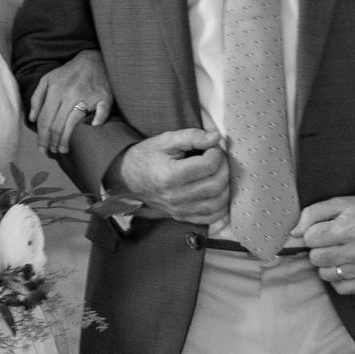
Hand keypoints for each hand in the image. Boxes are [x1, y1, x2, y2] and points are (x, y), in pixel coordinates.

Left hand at [30, 51, 114, 155]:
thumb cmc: (68, 73)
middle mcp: (70, 94)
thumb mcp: (47, 80)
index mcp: (55, 90)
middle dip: (52, 142)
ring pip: (73, 123)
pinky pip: (101, 112)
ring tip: (63, 149)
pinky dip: (97, 121)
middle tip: (52, 152)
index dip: (42, 136)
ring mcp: (87, 96)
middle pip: (57, 124)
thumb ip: (37, 98)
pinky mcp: (103, 97)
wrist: (93, 60)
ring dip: (67, 139)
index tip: (42, 148)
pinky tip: (92, 128)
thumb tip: (32, 119)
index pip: (45, 119)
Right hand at [115, 129, 231, 226]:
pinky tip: (219, 191)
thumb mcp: (166, 140)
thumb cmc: (147, 156)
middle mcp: (175, 197)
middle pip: (216, 185)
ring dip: (226, 186)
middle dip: (224, 168)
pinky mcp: (183, 217)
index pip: (207, 166)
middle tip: (218, 157)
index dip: (216, 152)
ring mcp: (179, 210)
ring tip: (219, 172)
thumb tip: (216, 137)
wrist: (128, 177)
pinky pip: (211, 217)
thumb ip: (191, 136)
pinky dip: (221, 205)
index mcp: (170, 176)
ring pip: (217, 203)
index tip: (212, 146)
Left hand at [301, 195, 354, 294]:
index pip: (310, 238)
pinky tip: (346, 265)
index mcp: (349, 228)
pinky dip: (339, 279)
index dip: (313, 233)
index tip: (324, 230)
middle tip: (331, 242)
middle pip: (317, 258)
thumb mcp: (340, 203)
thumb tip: (294, 233)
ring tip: (339, 253)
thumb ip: (313, 213)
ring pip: (326, 275)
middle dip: (319, 249)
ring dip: (328, 264)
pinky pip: (342, 288)